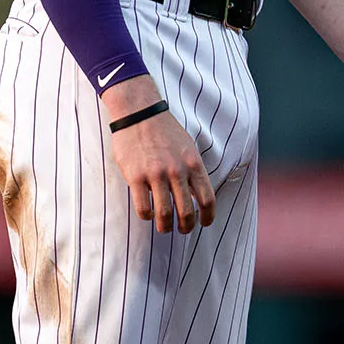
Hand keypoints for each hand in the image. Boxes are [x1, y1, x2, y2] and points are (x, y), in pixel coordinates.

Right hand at [102, 76, 216, 233]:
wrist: (139, 113)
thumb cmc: (165, 131)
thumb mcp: (188, 147)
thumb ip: (194, 170)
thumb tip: (199, 196)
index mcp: (193, 163)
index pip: (207, 199)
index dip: (207, 217)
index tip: (204, 223)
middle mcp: (177, 171)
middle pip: (186, 212)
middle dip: (186, 227)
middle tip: (183, 230)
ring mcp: (156, 174)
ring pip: (164, 214)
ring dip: (165, 227)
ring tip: (164, 228)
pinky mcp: (136, 176)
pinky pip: (144, 208)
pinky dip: (147, 216)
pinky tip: (148, 214)